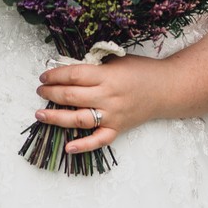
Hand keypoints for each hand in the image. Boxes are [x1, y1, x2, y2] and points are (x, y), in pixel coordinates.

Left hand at [34, 55, 167, 154]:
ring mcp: (112, 115)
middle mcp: (108, 97)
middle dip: (51, 93)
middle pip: (71, 97)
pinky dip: (83, 145)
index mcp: (107, 76)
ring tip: (40, 114)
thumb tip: (68, 71)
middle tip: (41, 91)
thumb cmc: (141, 71)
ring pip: (78, 119)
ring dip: (56, 117)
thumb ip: (95, 67)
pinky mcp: (118, 129)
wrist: (167, 89)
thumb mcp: (117, 61)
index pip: (73, 75)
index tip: (44, 76)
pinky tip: (67, 146)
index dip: (55, 76)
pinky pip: (98, 140)